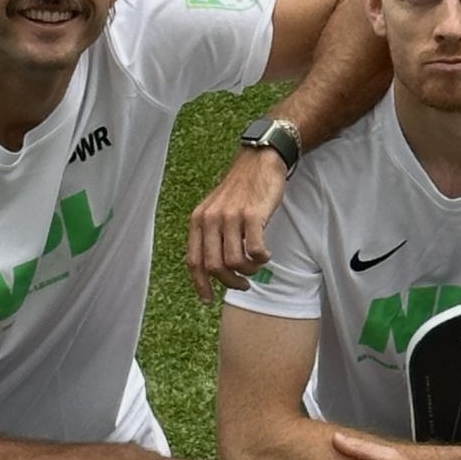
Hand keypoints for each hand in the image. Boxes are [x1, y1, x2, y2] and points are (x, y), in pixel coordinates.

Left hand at [185, 147, 286, 302]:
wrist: (260, 160)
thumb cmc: (240, 188)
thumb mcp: (216, 208)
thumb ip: (211, 234)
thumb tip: (214, 268)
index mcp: (198, 220)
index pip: (193, 261)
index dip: (200, 284)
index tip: (209, 300)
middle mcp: (210, 219)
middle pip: (214, 266)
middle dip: (230, 282)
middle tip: (243, 284)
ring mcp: (231, 217)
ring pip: (235, 261)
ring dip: (249, 271)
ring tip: (257, 265)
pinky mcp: (252, 215)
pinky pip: (255, 249)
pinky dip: (262, 258)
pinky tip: (267, 254)